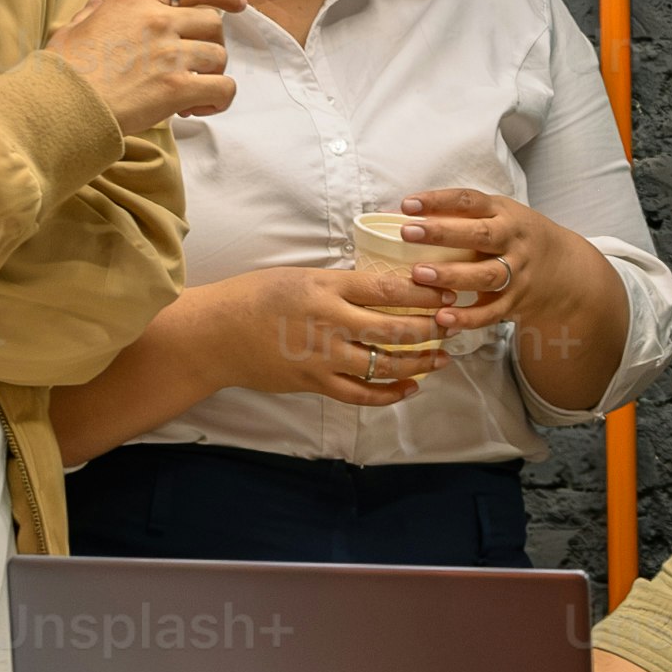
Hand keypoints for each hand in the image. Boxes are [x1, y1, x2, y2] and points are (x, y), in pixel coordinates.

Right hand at [48, 0, 235, 129]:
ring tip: (193, 92)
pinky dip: (218, 100)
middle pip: (213, 23)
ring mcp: (170, 52)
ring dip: (212, 74)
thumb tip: (97, 2)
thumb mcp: (72, 28)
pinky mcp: (177, 86)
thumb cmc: (62, 70)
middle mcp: (158, 20)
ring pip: (219, 56)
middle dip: (212, 44)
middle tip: (200, 64)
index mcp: (135, 0)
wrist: (59, 104)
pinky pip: (222, 88)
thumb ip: (91, 12)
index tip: (237, 2)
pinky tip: (198, 109)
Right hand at [231, 256, 445, 406]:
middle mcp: (329, 321)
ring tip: (440, 359)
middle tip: (453, 326)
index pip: (387, 289)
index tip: (448, 293)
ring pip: (383, 364)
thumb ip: (341, 285)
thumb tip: (383, 289)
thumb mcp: (302, 277)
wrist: (218, 334)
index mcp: (327, 287)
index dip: (424, 294)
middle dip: (430, 329)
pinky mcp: (314, 382)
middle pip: (393, 328)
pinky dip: (388, 394)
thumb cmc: (257, 297)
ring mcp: (322, 356)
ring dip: (418, 363)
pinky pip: (360, 394)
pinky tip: (409, 388)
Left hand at [386, 187, 564, 338]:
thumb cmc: (514, 236)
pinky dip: (467, 317)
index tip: (407, 204)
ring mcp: (517, 273)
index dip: (439, 201)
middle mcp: (512, 241)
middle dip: (443, 234)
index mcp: (504, 214)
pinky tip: (441, 318)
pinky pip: (492, 312)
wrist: (564, 268)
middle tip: (408, 233)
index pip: (471, 201)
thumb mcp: (498, 214)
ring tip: (419, 274)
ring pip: (486, 275)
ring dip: (452, 275)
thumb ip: (463, 214)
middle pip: (481, 236)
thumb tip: (408, 212)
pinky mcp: (515, 302)